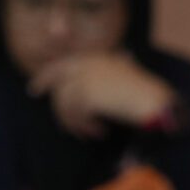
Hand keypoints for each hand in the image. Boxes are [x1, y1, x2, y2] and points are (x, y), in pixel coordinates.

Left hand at [27, 51, 175, 138]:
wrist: (154, 100)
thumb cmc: (149, 90)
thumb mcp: (134, 71)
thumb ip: (124, 63)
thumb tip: (126, 55)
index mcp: (97, 58)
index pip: (65, 64)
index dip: (48, 75)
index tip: (35, 89)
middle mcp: (88, 64)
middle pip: (57, 80)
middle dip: (49, 94)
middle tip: (46, 108)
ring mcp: (86, 78)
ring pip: (65, 103)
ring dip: (75, 122)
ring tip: (88, 133)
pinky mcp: (87, 94)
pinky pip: (76, 115)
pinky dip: (85, 127)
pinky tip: (98, 132)